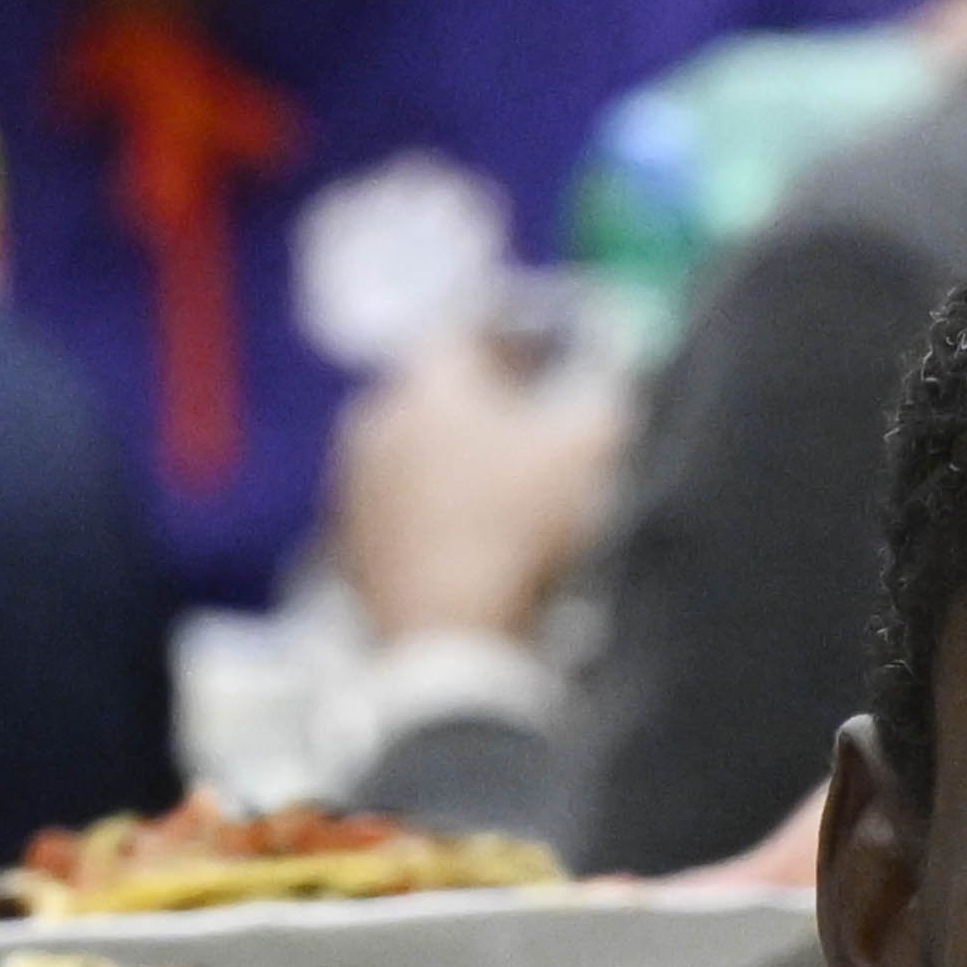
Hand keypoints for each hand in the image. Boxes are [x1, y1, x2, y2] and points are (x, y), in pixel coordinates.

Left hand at [322, 321, 627, 652]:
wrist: (454, 631)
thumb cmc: (519, 524)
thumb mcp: (590, 454)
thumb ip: (606, 405)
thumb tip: (614, 390)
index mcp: (427, 385)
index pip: (458, 334)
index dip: (505, 340)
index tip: (540, 358)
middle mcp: (376, 421)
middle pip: (433, 397)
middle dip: (479, 409)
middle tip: (528, 432)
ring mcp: (356, 487)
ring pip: (412, 456)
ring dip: (451, 466)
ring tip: (503, 498)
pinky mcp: (351, 547)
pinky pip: (399, 515)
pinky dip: (433, 520)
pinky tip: (473, 548)